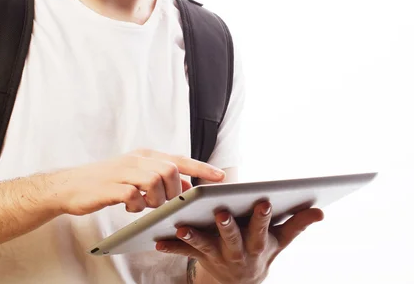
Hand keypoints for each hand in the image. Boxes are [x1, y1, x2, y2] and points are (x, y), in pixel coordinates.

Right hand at [49, 148, 224, 215]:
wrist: (71, 185)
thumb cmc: (106, 182)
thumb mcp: (135, 175)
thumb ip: (159, 177)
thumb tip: (185, 183)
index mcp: (144, 156)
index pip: (179, 158)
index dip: (201, 167)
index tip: (220, 177)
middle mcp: (136, 160)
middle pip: (169, 171)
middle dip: (172, 192)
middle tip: (161, 203)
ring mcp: (122, 172)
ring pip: (155, 181)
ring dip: (155, 199)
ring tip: (144, 205)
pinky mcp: (110, 187)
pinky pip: (134, 196)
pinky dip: (137, 205)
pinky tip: (128, 207)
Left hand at [155, 202, 323, 283]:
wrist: (241, 281)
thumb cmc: (261, 249)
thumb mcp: (280, 240)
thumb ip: (297, 224)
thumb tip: (320, 210)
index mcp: (257, 243)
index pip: (261, 228)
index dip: (263, 217)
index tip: (263, 201)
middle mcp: (237, 252)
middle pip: (232, 238)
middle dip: (227, 226)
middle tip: (220, 211)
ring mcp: (217, 256)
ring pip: (204, 246)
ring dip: (193, 237)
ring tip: (182, 226)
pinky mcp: (199, 258)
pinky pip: (183, 254)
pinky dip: (171, 247)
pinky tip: (157, 242)